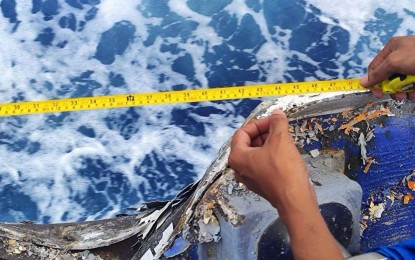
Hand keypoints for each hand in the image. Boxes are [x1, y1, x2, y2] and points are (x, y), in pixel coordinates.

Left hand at [228, 109, 343, 259]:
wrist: (295, 200)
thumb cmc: (283, 170)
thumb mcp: (281, 140)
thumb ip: (277, 123)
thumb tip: (276, 113)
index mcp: (237, 157)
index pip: (242, 132)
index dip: (258, 124)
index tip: (272, 120)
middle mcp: (239, 168)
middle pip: (248, 142)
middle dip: (264, 132)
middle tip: (279, 127)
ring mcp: (249, 178)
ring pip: (256, 153)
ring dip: (269, 143)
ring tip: (284, 138)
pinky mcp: (261, 184)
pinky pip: (263, 164)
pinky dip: (271, 155)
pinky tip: (285, 152)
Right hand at [360, 35, 414, 99]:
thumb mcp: (394, 62)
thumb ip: (377, 73)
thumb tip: (362, 82)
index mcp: (392, 48)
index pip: (374, 67)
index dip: (373, 81)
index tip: (377, 93)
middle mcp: (400, 56)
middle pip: (386, 76)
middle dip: (390, 88)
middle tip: (396, 95)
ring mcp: (411, 65)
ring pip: (399, 83)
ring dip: (401, 92)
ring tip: (408, 95)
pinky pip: (410, 85)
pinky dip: (411, 91)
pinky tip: (414, 93)